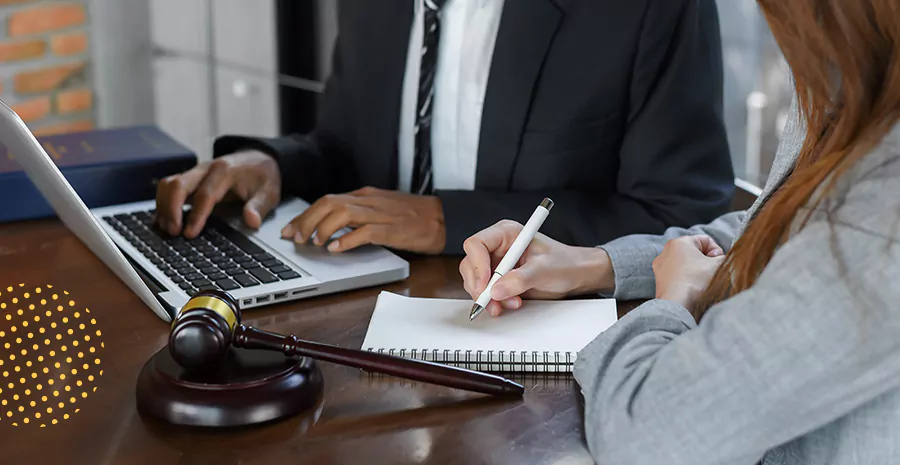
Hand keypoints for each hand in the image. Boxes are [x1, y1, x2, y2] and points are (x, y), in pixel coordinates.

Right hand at [156, 151, 280, 237]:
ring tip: (167, 229)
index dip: (196, 215)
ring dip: (163, 206)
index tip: (190, 233)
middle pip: (178, 184)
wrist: (258, 159)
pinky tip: (165, 220)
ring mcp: (195, 172)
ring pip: (169, 184)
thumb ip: (259, 206)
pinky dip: (163, 203)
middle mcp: (206, 169)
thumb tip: (252, 221)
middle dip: (171, 209)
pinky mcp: (190, 179)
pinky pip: (169, 188)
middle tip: (173, 232)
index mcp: (225, 171)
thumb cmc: (262, 177)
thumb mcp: (269, 192)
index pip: (206, 194)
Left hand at [280, 187, 445, 253]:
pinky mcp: (392, 228)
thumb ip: (358, 214)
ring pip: (341, 213)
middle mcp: (368, 201)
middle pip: (328, 203)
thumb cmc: (413, 216)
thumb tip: (331, 225)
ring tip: (314, 243)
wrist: (443, 217)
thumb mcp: (380, 209)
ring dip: (322, 228)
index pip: (327, 200)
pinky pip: (364, 231)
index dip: (304, 215)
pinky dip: (346, 240)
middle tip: (296, 238)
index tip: (290, 229)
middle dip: (306, 220)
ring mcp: (380, 213)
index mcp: (365, 195)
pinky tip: (335, 248)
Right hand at [459, 220, 614, 316]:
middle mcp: (498, 247)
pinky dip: (493, 301)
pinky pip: (485, 291)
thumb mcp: (544, 270)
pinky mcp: (500, 279)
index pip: (476, 244)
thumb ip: (520, 279)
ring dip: (488, 296)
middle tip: (493, 301)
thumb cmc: (565, 263)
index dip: (477, 265)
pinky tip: (509, 303)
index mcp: (507, 233)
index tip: (486, 285)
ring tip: (510, 303)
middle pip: (471, 264)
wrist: (577, 275)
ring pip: (475, 280)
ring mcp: (497, 263)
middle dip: (480, 286)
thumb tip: (497, 290)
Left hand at [652, 235, 724, 314]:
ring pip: (685, 264)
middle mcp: (666, 251)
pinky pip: (676, 275)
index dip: (717, 251)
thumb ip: (724, 258)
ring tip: (701, 282)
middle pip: (694, 252)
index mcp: (680, 242)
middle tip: (710, 272)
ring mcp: (660, 266)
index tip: (717, 263)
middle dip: (705, 261)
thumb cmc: (697, 280)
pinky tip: (691, 288)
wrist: (678, 303)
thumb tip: (723, 260)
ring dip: (695, 271)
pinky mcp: (658, 280)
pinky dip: (685, 279)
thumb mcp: (719, 264)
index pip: (706, 240)